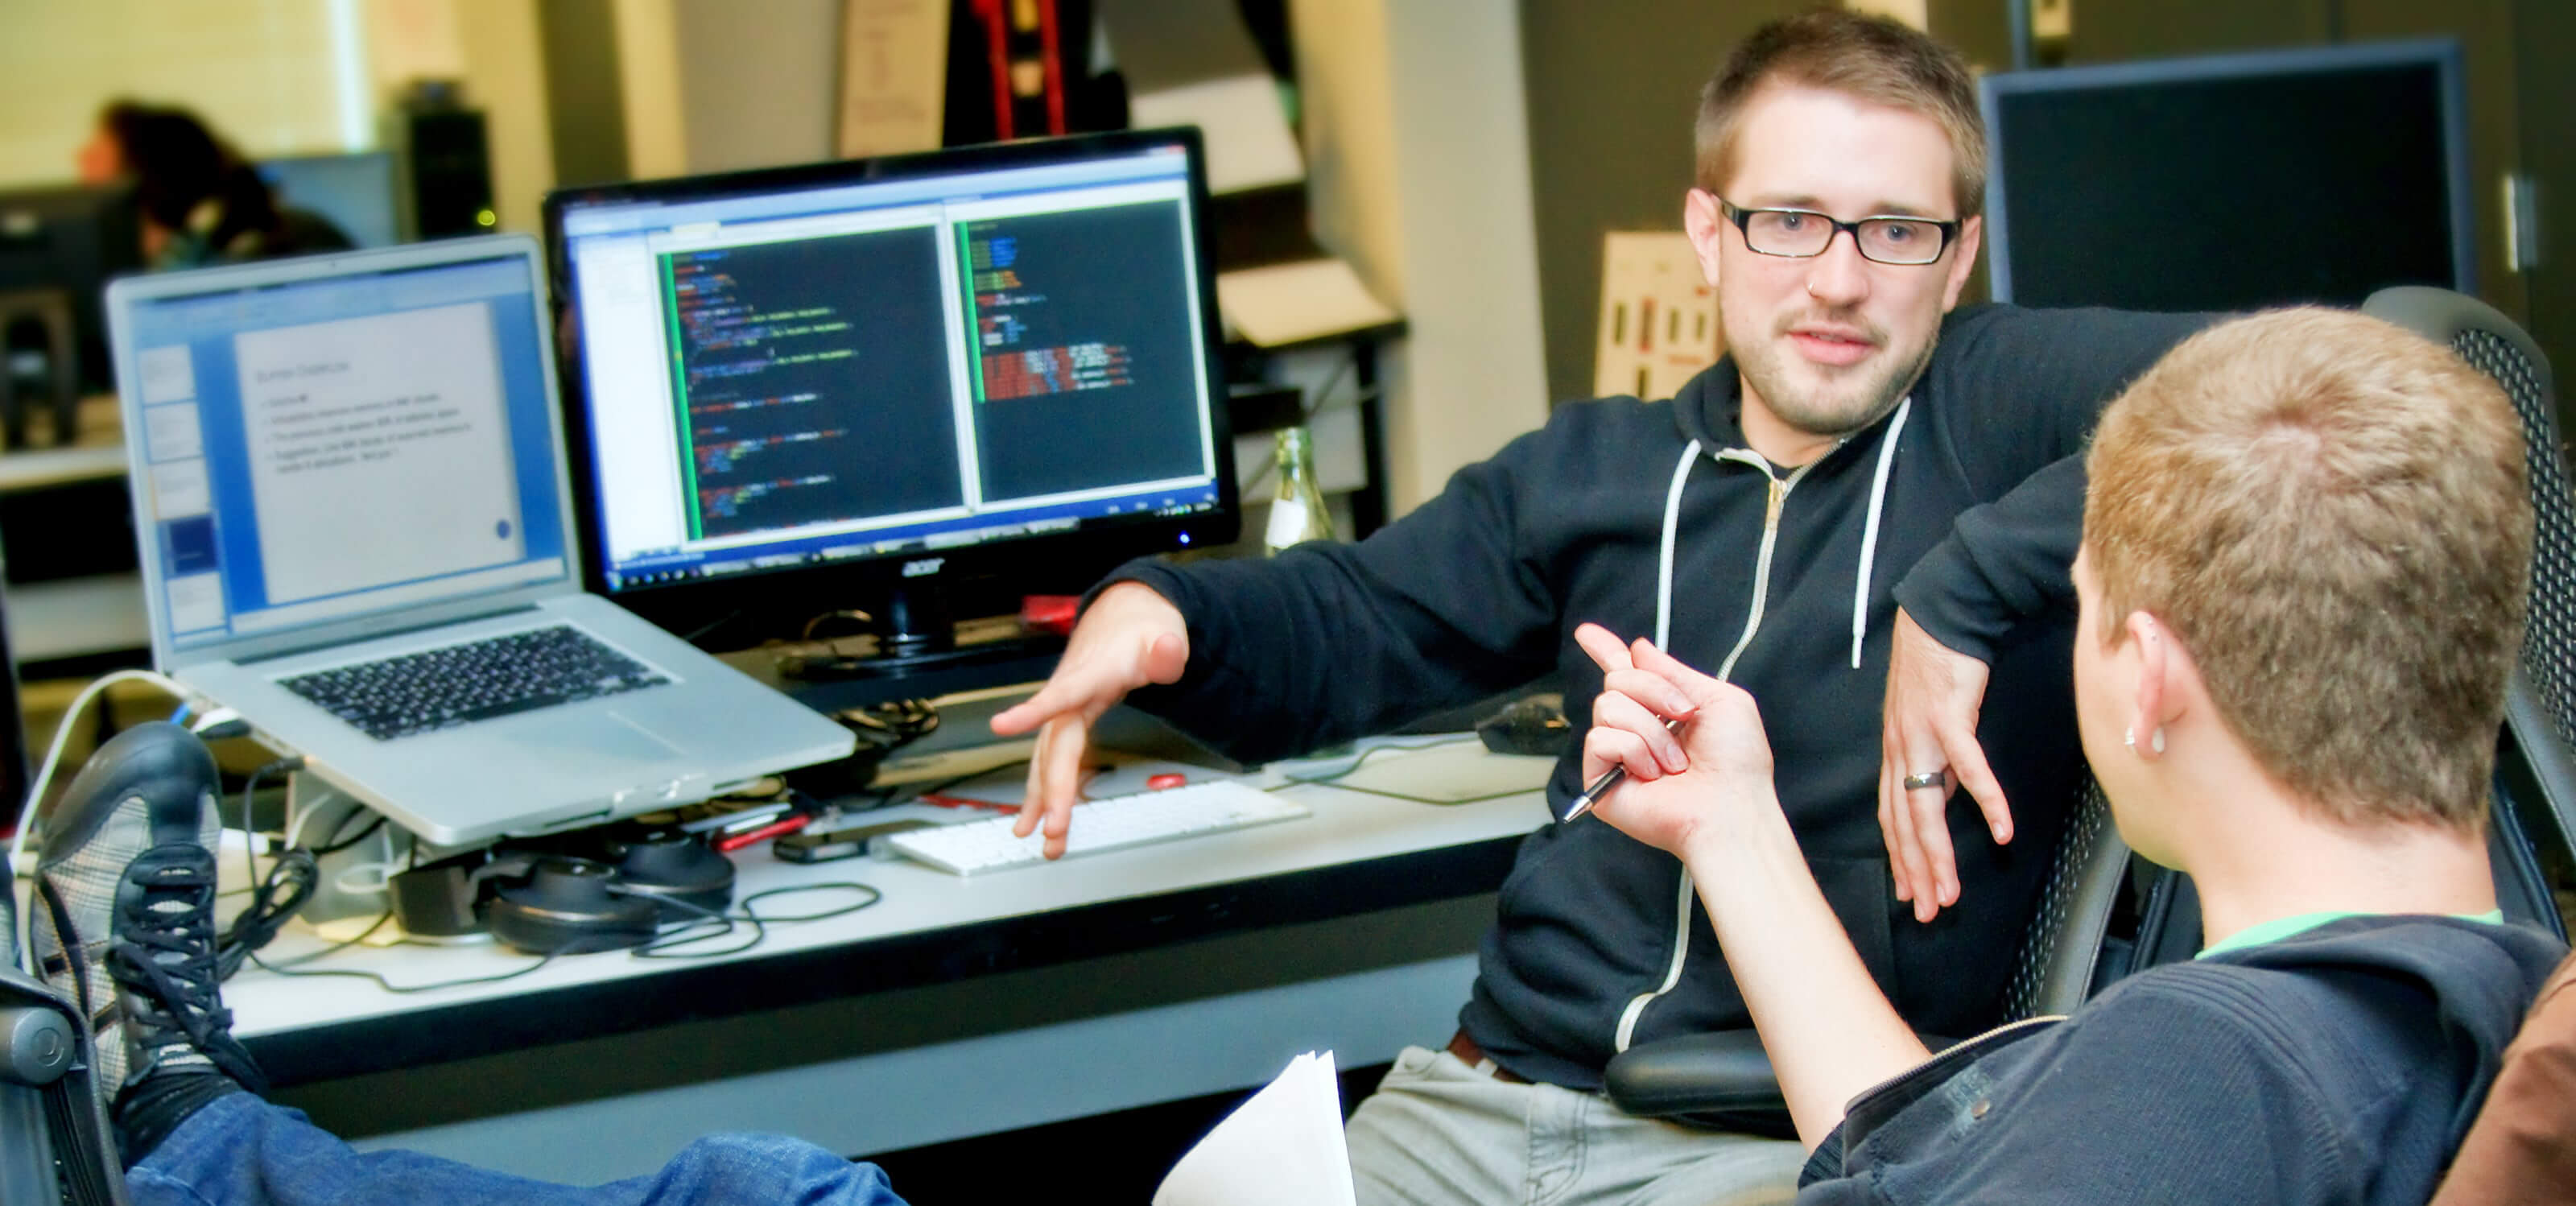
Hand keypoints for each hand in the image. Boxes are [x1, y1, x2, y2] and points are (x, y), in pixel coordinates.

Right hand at [990, 582, 1188, 857]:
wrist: (1122, 618)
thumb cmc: (1140, 630)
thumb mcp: (1163, 633)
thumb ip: (1167, 649)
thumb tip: (1168, 650)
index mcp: (1091, 672)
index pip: (1062, 692)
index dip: (1033, 709)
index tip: (1001, 725)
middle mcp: (1070, 696)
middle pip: (1055, 744)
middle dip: (1052, 787)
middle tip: (1053, 828)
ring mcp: (1065, 713)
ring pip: (1048, 760)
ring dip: (1043, 800)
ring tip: (1040, 840)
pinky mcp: (1067, 726)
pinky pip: (1053, 763)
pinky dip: (1047, 793)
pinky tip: (1038, 822)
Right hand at [1572, 623, 1778, 859]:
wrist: (1731, 807)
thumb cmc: (1737, 763)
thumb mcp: (1720, 700)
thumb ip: (1677, 671)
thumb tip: (1638, 649)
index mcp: (1664, 710)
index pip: (1627, 674)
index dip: (1606, 650)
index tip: (1587, 633)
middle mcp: (1637, 729)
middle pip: (1617, 680)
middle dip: (1653, 691)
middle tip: (1683, 718)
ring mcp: (1617, 754)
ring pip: (1607, 705)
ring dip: (1650, 730)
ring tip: (1674, 763)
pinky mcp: (1600, 778)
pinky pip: (1600, 738)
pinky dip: (1633, 751)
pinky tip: (1652, 775)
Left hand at [1878, 608, 2010, 923]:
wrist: (1941, 618)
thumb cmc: (1937, 669)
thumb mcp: (1929, 723)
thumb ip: (1934, 761)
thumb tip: (1945, 794)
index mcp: (1896, 754)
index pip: (1891, 819)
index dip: (1899, 859)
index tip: (1908, 894)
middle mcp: (1901, 750)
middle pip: (1905, 824)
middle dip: (1916, 872)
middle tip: (1928, 911)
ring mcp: (1922, 735)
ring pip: (1925, 807)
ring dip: (1938, 854)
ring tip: (1950, 890)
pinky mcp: (1950, 717)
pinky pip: (1970, 767)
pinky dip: (1986, 801)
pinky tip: (2001, 830)